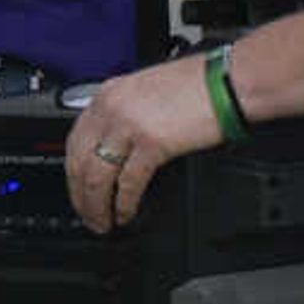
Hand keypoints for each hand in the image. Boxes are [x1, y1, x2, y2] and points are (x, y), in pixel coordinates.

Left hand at [63, 55, 224, 232]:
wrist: (230, 81)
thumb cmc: (200, 84)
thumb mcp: (147, 91)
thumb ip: (126, 115)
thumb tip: (118, 146)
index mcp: (109, 94)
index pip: (75, 141)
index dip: (73, 173)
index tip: (77, 190)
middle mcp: (112, 108)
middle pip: (80, 162)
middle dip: (80, 196)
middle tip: (86, 215)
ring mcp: (130, 125)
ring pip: (97, 177)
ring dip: (96, 206)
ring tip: (103, 222)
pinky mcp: (152, 143)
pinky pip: (128, 183)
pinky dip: (124, 204)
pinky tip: (125, 213)